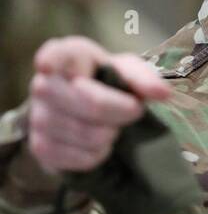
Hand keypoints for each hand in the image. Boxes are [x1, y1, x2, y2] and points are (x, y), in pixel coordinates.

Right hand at [26, 37, 171, 174]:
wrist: (95, 116)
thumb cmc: (112, 85)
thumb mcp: (130, 74)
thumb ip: (145, 79)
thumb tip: (163, 93)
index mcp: (67, 56)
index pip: (56, 55)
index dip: (51, 60)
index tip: (46, 65)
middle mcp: (44, 84)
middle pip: (89, 102)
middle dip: (119, 112)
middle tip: (131, 111)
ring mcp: (38, 117)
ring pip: (86, 134)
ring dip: (109, 136)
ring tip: (111, 127)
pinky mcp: (39, 147)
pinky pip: (77, 158)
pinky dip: (96, 156)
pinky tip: (98, 145)